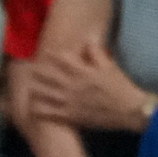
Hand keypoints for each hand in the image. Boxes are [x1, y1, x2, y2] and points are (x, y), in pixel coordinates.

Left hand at [28, 43, 150, 131]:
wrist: (129, 110)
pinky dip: (39, 110)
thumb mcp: (110, 66)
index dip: (51, 55)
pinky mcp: (70, 116)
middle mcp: (74, 85)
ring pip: (45, 94)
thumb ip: (97, 53)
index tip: (43, 52)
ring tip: (28, 86)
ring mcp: (70, 101)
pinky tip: (31, 107)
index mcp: (84, 72)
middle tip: (29, 68)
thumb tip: (87, 40)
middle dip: (37, 71)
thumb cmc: (121, 87)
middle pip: (48, 76)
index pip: (62, 60)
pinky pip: (49, 113)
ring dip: (35, 89)